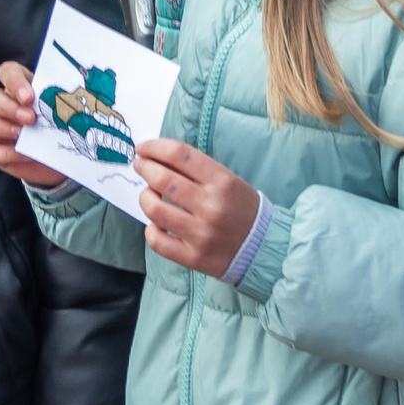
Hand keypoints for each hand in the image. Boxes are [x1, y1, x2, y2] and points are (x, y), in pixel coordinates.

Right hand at [0, 62, 69, 189]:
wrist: (60, 156)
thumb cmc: (59, 126)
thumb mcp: (59, 110)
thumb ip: (54, 102)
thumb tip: (62, 99)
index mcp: (19, 87)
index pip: (7, 72)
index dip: (14, 81)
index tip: (29, 96)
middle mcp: (1, 104)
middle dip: (7, 107)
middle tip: (29, 118)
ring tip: (21, 134)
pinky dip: (7, 153)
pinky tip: (25, 154)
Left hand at [136, 139, 260, 277]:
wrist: (262, 244)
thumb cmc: (240, 207)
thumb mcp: (228, 180)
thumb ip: (196, 170)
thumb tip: (158, 158)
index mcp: (222, 181)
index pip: (180, 155)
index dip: (155, 147)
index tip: (143, 148)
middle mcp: (211, 206)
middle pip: (164, 180)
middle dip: (145, 168)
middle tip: (140, 166)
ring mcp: (201, 234)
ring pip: (156, 210)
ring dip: (145, 197)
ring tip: (147, 194)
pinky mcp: (193, 257)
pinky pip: (158, 242)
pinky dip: (150, 229)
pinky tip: (155, 223)